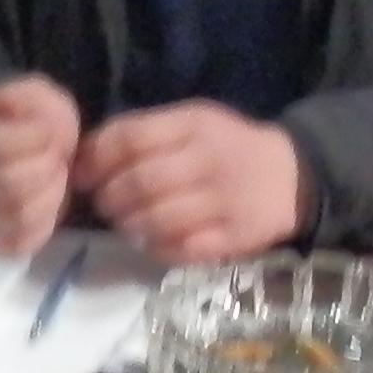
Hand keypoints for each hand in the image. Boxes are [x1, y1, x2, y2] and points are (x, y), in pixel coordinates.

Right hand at [0, 76, 81, 257]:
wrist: (20, 152)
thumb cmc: (28, 123)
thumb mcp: (35, 97)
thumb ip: (25, 98)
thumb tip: (2, 105)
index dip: (36, 140)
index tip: (49, 133)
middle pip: (9, 186)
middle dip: (48, 171)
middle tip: (56, 160)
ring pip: (17, 218)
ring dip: (50, 198)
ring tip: (53, 181)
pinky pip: (17, 245)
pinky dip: (43, 227)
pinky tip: (46, 206)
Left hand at [75, 103, 307, 266]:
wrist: (291, 176)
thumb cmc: (227, 147)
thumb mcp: (191, 123)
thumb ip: (144, 134)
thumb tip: (85, 157)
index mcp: (194, 125)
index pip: (131, 138)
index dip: (96, 159)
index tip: (82, 175)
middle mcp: (208, 161)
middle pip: (140, 182)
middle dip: (110, 197)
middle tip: (104, 203)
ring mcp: (223, 202)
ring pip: (158, 219)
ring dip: (129, 224)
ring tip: (126, 222)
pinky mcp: (233, 238)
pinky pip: (182, 249)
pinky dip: (157, 248)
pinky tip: (153, 240)